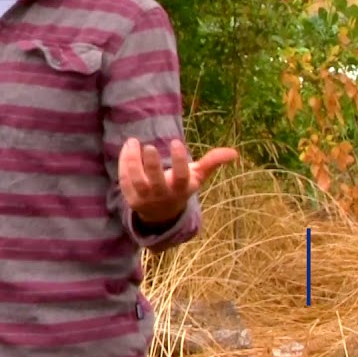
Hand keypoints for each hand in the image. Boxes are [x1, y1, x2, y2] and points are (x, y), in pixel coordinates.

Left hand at [119, 138, 237, 222]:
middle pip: (155, 182)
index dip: (180, 161)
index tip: (176, 142)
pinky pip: (124, 180)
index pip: (181, 177)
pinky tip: (128, 147)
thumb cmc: (180, 187)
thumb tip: (234, 153)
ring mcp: (145, 198)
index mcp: (180, 188)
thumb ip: (212, 163)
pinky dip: (123, 163)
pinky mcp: (130, 197)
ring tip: (133, 142)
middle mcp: (162, 195)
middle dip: (152, 165)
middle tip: (150, 147)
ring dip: (132, 162)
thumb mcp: (196, 177)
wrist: (161, 214)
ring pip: (136, 182)